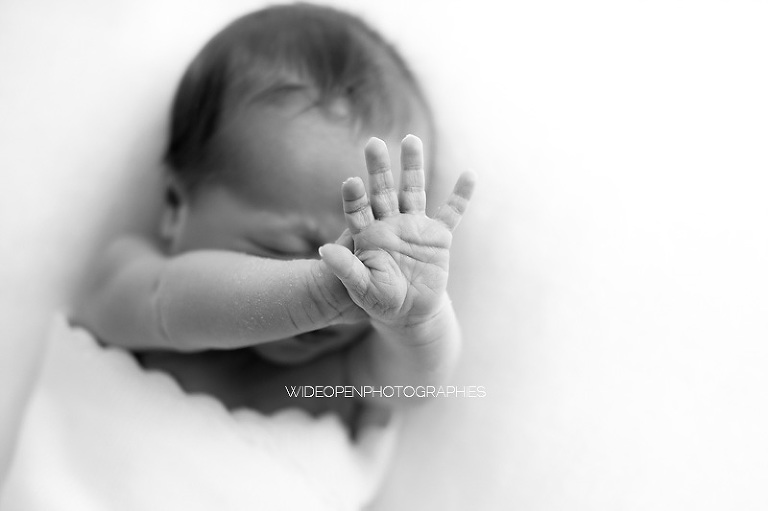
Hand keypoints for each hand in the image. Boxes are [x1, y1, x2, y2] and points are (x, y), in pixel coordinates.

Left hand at [319, 135, 474, 327]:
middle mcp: (390, 223)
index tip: (350, 182)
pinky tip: (469, 174)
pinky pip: (452, 212)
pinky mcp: (438, 237)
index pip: (358, 209)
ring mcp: (415, 226)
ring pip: (414, 190)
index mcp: (368, 234)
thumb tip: (323, 250)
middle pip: (384, 190)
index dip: (354, 196)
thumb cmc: (380, 301)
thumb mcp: (361, 288)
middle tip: (372, 142)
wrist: (409, 313)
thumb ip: (345, 268)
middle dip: (379, 168)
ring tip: (411, 139)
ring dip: (413, 166)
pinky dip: (461, 196)